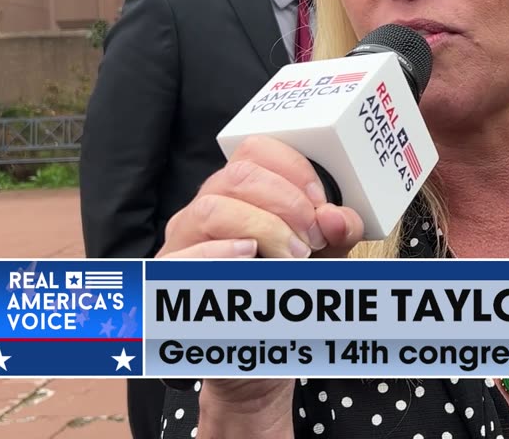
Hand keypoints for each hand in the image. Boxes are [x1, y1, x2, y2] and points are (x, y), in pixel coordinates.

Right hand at [157, 137, 366, 427]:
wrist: (258, 359)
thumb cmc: (286, 298)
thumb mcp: (324, 261)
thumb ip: (337, 235)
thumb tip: (338, 217)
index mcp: (243, 195)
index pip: (256, 150)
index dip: (293, 168)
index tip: (322, 202)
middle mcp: (207, 211)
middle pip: (235, 175)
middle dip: (284, 201)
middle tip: (311, 238)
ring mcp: (184, 244)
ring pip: (211, 209)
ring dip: (262, 228)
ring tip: (292, 258)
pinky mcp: (170, 281)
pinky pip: (183, 257)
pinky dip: (220, 254)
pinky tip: (249, 260)